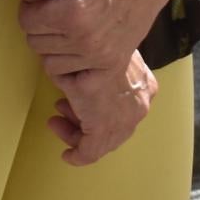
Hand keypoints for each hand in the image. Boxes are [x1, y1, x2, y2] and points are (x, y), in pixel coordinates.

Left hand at [10, 0, 182, 73]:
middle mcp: (86, 39)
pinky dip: (67, 68)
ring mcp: (100, 57)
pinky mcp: (111, 65)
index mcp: (74, 12)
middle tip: (52, 13)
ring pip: (50, 64)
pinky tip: (73, 49)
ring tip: (63, 28)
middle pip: (36, 43)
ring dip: (50, 47)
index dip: (28, 9)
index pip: (28, 21)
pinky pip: (73, 80)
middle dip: (37, 27)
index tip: (41, 0)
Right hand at [42, 49, 157, 165]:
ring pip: (101, 138)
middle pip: (111, 122)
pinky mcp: (105, 132)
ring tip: (56, 120)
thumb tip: (78, 69)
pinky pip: (91, 152)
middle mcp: (139, 106)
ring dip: (76, 131)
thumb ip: (97, 66)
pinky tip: (67, 155)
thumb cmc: (99, 43)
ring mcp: (124, 122)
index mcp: (143, 85)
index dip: (99, 102)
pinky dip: (78, 155)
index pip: (123, 104)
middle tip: (61, 108)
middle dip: (84, 117)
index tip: (81, 98)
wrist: (98, 50)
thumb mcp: (101, 52)